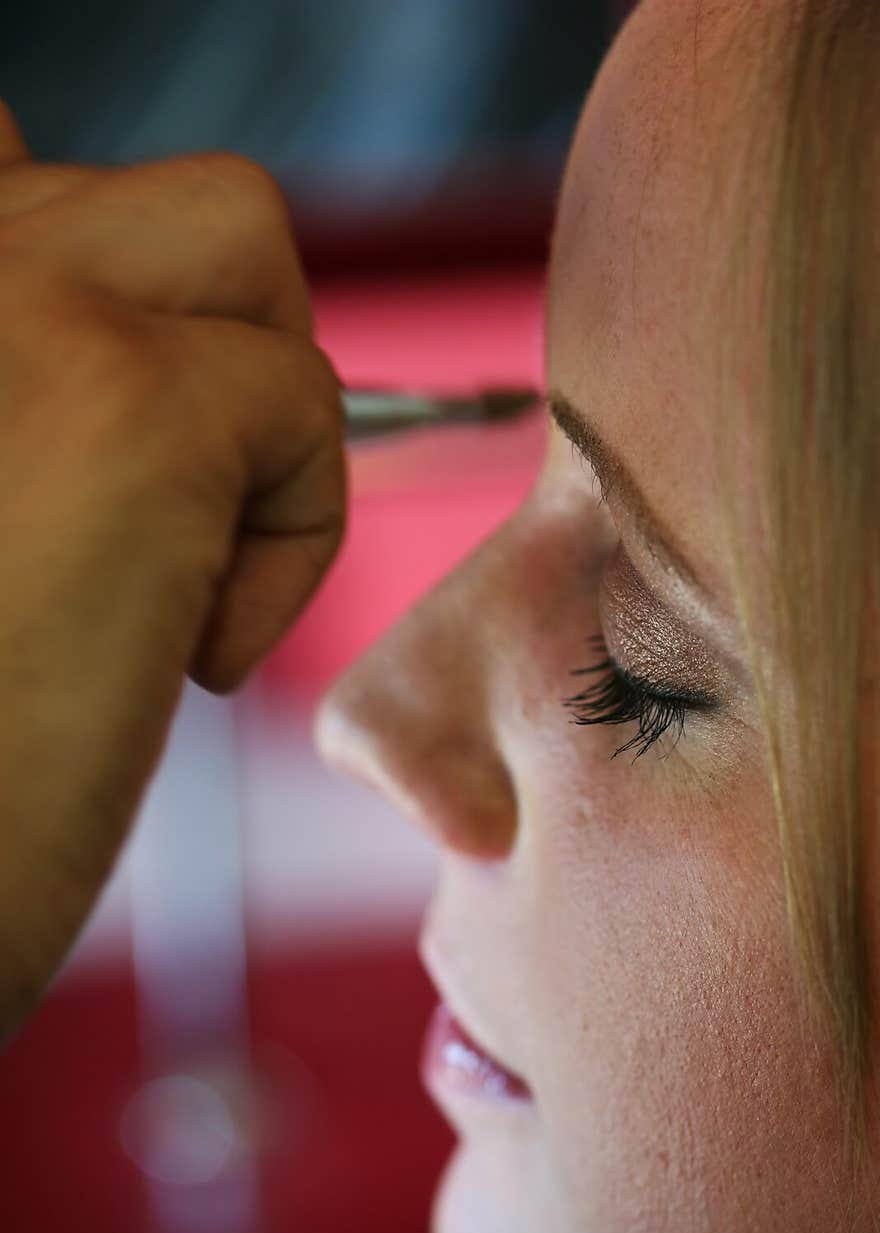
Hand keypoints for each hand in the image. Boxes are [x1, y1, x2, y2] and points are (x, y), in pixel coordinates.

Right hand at [0, 102, 345, 1037]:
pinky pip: (306, 403)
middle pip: (169, 209)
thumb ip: (12, 357)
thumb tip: (66, 244)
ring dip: (254, 415)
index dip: (103, 287)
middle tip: (147, 528)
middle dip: (207, 361)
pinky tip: (188, 653)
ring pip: (243, 244)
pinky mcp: (129, 404)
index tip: (103, 422)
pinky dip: (288, 539)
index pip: (23, 170)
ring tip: (172, 572)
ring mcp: (16, 302)